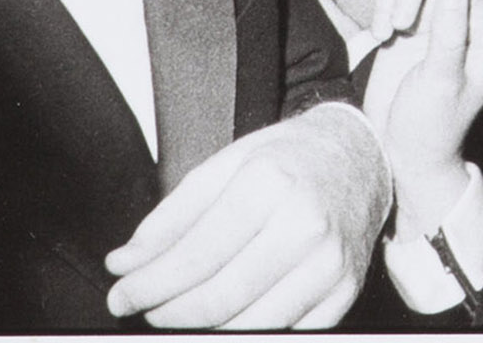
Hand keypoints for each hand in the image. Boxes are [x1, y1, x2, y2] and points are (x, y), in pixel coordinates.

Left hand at [103, 106, 391, 329]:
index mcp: (269, 184)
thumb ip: (172, 217)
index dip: (147, 285)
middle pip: (217, 298)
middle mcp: (304, 225)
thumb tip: (126, 263)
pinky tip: (222, 318)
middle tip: (143, 307)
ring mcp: (328, 265)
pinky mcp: (343, 292)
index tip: (122, 294)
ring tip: (176, 311)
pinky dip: (243, 330)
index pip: (193, 257)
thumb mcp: (225, 165)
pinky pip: (283, 332)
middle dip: (167, 311)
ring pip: (247, 324)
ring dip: (200, 327)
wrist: (360, 158)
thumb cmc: (290, 158)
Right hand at [362, 0, 482, 235]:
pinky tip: (381, 35)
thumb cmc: (432, 125)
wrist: (398, 149)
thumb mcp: (441, 80)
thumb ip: (450, 29)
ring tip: (390, 32)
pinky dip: (385, 2)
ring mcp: (442, 12)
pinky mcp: (413, 16)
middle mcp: (473, 14)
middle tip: (401, 17)